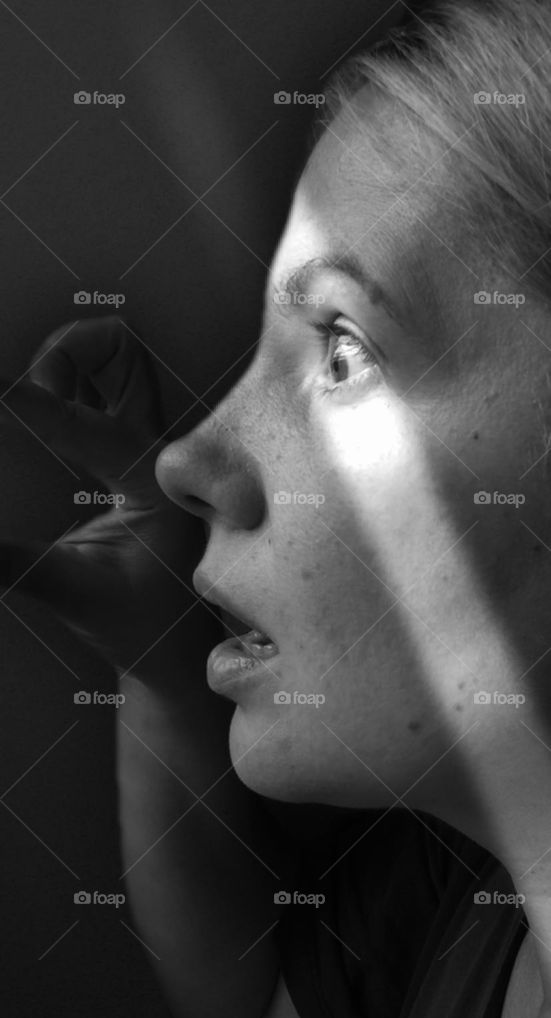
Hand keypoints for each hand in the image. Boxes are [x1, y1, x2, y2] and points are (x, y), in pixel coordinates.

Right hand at [0, 317, 216, 682]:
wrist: (173, 643)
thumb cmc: (136, 622)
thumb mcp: (70, 592)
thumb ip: (11, 563)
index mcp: (151, 480)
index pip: (78, 421)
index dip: (24, 401)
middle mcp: (155, 448)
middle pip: (119, 351)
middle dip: (64, 353)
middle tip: (26, 397)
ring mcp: (145, 442)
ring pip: (114, 359)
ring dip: (64, 361)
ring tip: (26, 406)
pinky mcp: (130, 448)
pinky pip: (101, 387)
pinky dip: (65, 380)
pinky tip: (35, 414)